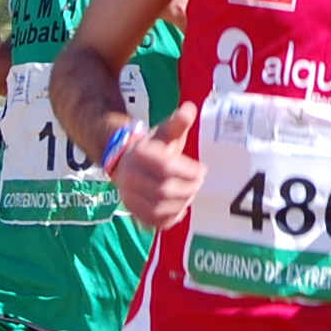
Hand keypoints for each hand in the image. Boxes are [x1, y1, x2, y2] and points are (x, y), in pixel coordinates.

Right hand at [112, 100, 200, 230]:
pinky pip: (152, 221)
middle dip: (188, 188)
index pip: (166, 166)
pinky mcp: (131, 210)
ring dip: (181, 203)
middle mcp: (129, 176)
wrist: (127, 162)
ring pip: (158, 208)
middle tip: (199, 182)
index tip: (203, 169)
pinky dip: (170, 217)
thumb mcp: (165, 132)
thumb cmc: (153, 147)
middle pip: (163, 189)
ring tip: (191, 193)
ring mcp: (128, 195)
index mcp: (139, 154)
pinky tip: (181, 207)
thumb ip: (178, 123)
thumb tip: (189, 109)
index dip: (188, 170)